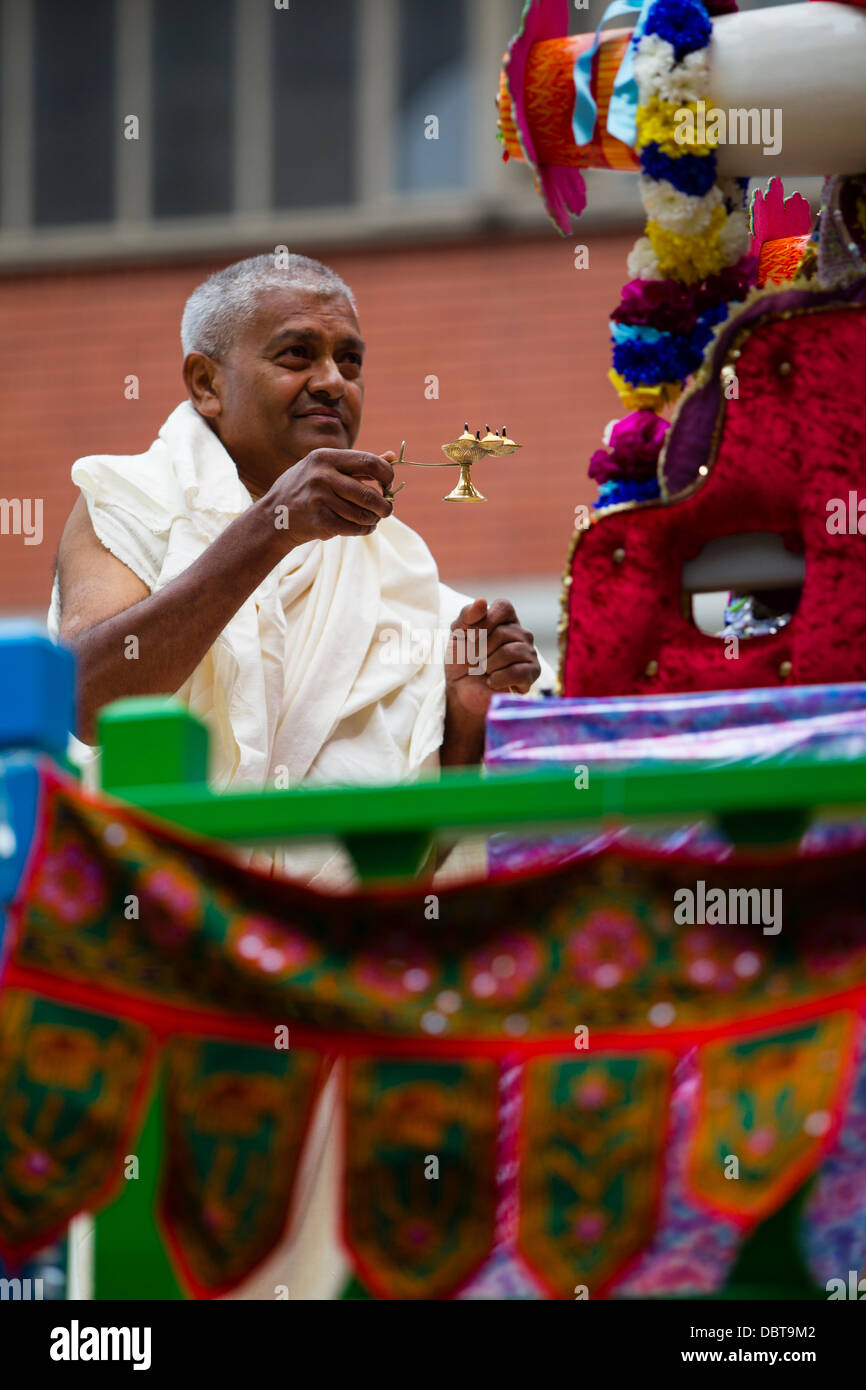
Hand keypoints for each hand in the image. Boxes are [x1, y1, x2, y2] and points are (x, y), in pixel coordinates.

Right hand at [259, 448, 395, 550]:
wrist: (274, 517)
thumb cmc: (304, 489)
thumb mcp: (324, 468)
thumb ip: (358, 464)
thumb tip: (393, 457)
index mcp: (325, 457)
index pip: (369, 462)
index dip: (386, 475)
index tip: (388, 484)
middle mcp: (322, 476)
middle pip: (369, 494)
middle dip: (384, 505)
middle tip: (386, 510)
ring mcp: (319, 499)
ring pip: (363, 514)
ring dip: (373, 520)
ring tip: (372, 520)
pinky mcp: (319, 521)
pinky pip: (354, 528)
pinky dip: (364, 530)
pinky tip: (362, 528)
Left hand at [445, 597, 539, 721]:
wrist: (462, 689)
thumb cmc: (461, 658)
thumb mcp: (458, 633)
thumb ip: (467, 615)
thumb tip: (482, 601)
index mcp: (506, 619)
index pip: (503, 607)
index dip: (484, 622)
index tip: (470, 637)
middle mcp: (521, 633)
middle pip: (502, 633)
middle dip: (480, 649)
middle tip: (475, 659)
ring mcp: (529, 653)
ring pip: (509, 652)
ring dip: (488, 665)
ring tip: (484, 671)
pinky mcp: (532, 673)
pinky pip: (517, 672)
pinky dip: (497, 679)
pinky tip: (491, 681)